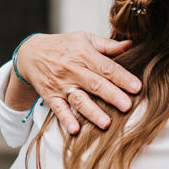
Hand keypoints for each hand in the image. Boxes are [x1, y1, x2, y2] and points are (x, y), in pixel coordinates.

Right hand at [13, 32, 141, 132]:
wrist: (30, 53)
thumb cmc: (63, 46)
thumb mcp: (85, 39)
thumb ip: (108, 45)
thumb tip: (130, 45)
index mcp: (84, 54)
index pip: (107, 67)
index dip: (122, 77)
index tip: (137, 87)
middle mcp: (72, 69)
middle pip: (95, 84)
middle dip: (112, 96)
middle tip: (127, 106)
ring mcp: (61, 84)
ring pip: (78, 99)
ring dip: (92, 112)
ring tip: (106, 123)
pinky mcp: (50, 95)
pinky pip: (58, 109)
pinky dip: (66, 119)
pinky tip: (75, 129)